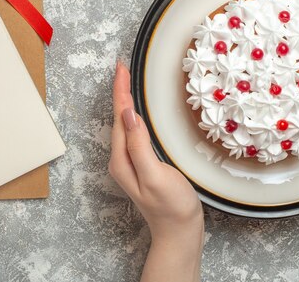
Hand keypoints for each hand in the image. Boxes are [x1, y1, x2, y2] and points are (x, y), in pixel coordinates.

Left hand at [111, 61, 202, 281]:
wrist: (179, 231)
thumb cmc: (171, 206)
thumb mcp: (155, 175)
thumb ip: (139, 146)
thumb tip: (128, 114)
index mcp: (121, 158)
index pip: (119, 116)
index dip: (120, 90)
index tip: (121, 67)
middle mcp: (121, 158)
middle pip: (119, 117)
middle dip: (120, 90)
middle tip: (124, 67)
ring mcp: (130, 162)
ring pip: (125, 124)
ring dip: (125, 101)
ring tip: (127, 81)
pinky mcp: (141, 164)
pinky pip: (134, 132)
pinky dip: (135, 115)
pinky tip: (139, 110)